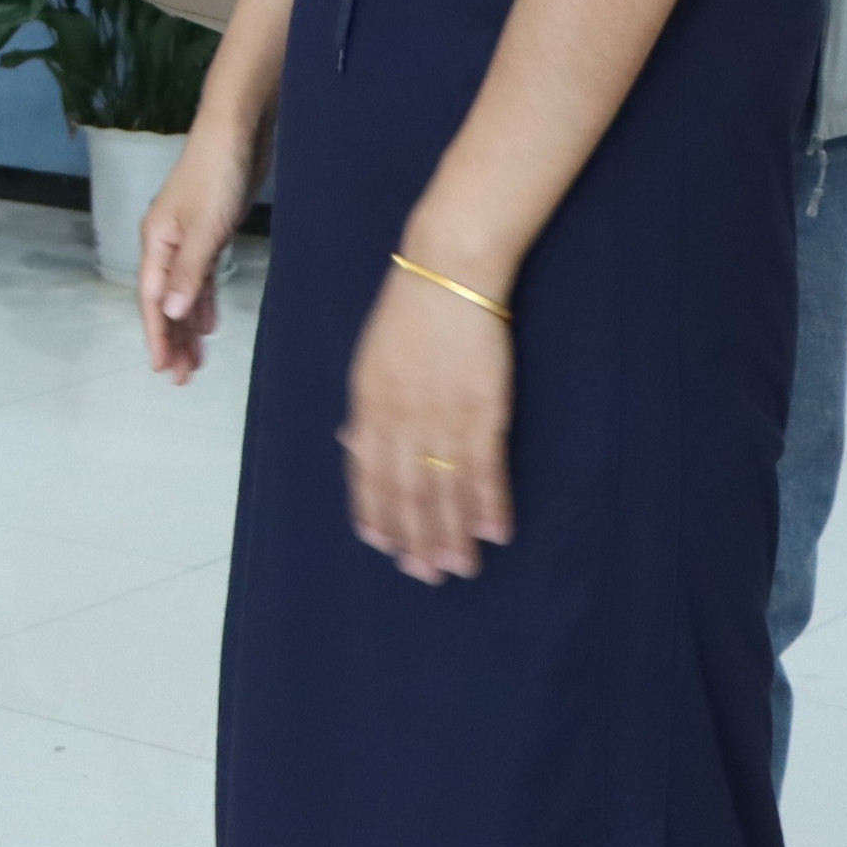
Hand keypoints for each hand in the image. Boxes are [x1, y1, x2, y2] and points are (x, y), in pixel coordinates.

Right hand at [135, 129, 252, 382]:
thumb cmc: (217, 173)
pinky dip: (203, 301)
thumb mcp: (204, 228)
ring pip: (183, 292)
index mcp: (156, 240)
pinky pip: (200, 277)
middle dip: (171, 339)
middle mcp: (166, 242)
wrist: (238, 130)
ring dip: (188, 326)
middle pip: (165, 300)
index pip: (153, 299)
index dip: (157, 335)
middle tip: (181, 378)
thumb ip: (188, 272)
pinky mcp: (210, 232)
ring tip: (195, 361)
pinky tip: (209, 323)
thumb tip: (172, 313)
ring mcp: (187, 237)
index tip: (162, 369)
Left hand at [346, 260, 515, 581]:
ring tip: (460, 566)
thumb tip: (351, 445)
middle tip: (424, 573)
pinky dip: (490, 504)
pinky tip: (495, 530)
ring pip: (445, 490)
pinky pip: (486, 469)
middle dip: (414, 537)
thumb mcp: (369, 362)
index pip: (368, 474)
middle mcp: (401, 420)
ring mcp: (442, 418)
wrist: (447, 273)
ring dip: (452, 533)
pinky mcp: (483, 411)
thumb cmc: (408, 314)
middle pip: (406, 492)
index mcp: (369, 407)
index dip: (375, 513)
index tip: (382, 546)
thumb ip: (365, 409)